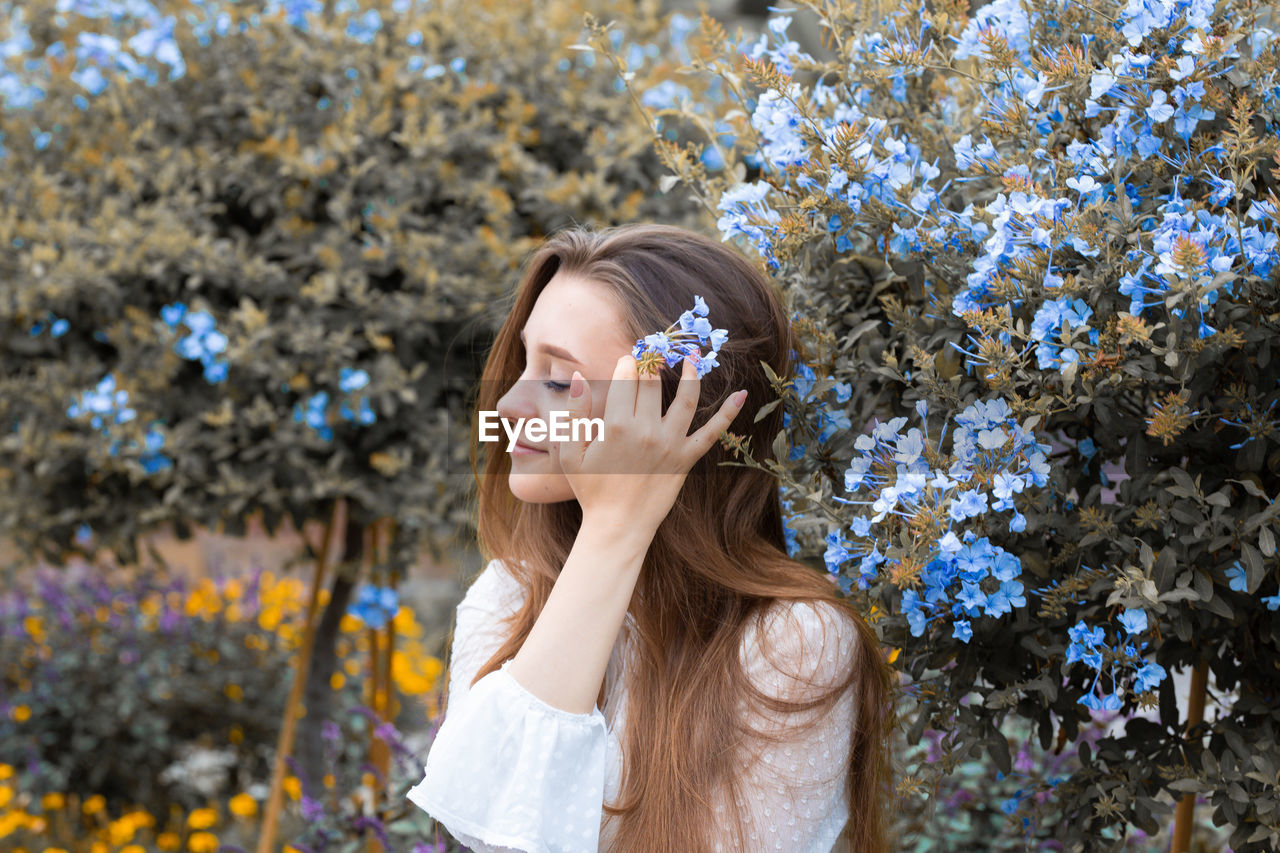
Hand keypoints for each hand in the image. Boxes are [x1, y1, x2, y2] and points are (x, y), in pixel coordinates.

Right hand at [548, 353, 747, 533]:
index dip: (626, 363)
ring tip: (691, 357)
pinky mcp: (686, 459)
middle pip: (653, 384)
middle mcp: (647, 431)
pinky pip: (712, 433)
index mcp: (616, 426)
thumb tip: (578, 377)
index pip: (625, 379)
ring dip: (691, 374)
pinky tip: (742, 394)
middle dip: (653, 362)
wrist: (617, 526)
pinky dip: (728, 413)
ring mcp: (670, 444)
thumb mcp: (571, 452)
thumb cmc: (591, 489)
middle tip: (653, 353)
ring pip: (686, 399)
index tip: (627, 360)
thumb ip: (574, 413)